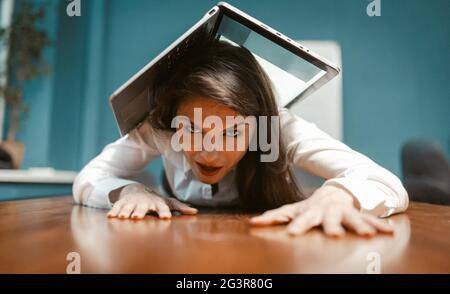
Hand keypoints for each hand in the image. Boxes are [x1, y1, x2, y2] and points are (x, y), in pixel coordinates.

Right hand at [107, 183, 197, 218]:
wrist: (137, 189)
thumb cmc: (155, 200)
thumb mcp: (168, 202)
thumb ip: (180, 207)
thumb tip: (195, 212)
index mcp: (157, 203)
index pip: (162, 207)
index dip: (164, 212)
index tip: (165, 218)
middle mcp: (145, 202)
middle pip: (142, 208)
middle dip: (140, 212)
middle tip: (137, 218)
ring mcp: (132, 202)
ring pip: (128, 207)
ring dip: (125, 212)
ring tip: (122, 218)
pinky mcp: (122, 203)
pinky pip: (117, 207)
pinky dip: (114, 211)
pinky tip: (110, 217)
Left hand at [249, 185, 392, 236]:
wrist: (335, 191)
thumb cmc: (311, 207)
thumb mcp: (293, 210)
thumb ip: (274, 217)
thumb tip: (252, 222)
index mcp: (310, 211)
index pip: (298, 218)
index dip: (291, 225)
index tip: (284, 232)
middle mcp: (326, 211)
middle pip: (326, 220)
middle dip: (328, 226)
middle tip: (330, 235)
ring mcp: (343, 212)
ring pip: (351, 219)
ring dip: (359, 226)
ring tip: (366, 235)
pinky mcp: (358, 214)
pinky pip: (370, 220)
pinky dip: (379, 226)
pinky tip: (390, 232)